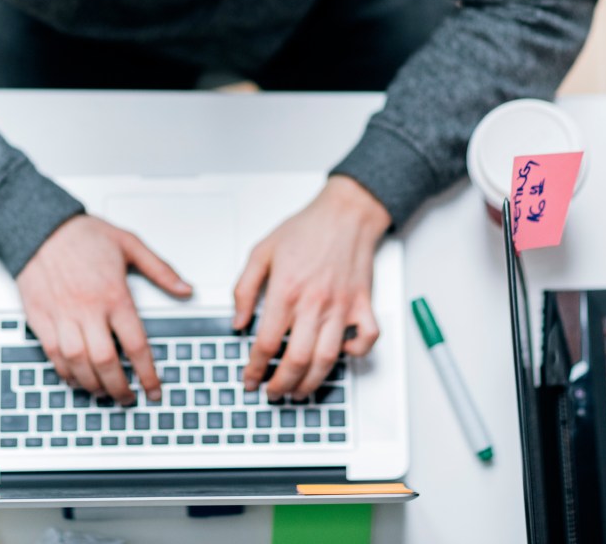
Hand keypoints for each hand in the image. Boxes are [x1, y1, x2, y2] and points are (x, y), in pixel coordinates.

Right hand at [16, 214, 191, 404]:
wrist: (40, 227)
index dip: (148, 374)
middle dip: (119, 388)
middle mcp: (88, 310)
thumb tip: (185, 289)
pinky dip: (65, 372)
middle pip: (106, 361)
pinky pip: (53, 356)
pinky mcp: (41, 319)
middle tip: (127, 399)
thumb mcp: (130, 244)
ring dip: (92, 384)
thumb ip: (160, 270)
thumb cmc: (84, 234)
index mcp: (114, 295)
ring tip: (104, 392)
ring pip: (78, 364)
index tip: (154, 389)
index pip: (136, 345)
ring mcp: (62, 316)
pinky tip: (76, 378)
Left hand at [233, 175, 390, 399]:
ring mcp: (341, 306)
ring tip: (299, 391)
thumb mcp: (261, 252)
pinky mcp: (362, 304)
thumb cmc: (306, 229)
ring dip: (312, 382)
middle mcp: (314, 303)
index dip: (254, 368)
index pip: (266, 343)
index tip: (249, 379)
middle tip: (272, 393)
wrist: (345, 213)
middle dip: (281, 385)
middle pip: (296, 360)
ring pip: (328, 358)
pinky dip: (357, 353)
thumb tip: (238, 321)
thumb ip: (244, 288)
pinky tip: (342, 356)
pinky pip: (367, 339)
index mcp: (285, 291)